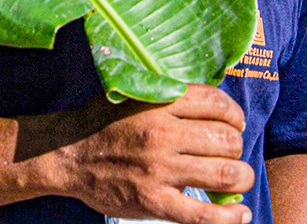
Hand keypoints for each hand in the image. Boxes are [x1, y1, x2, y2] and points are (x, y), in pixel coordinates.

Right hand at [55, 86, 253, 223]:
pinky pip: (205, 215)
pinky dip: (231, 218)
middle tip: (229, 152)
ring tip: (237, 177)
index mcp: (157, 105)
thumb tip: (211, 102)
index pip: (216, 103)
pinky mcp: (155, 202)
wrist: (65, 155)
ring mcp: (159, 171)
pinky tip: (240, 215)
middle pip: (227, 140)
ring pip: (226, 174)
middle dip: (236, 146)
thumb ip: (166, 96)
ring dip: (241, 177)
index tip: (233, 123)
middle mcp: (161, 135)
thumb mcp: (129, 96)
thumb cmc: (100, 123)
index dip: (234, 114)